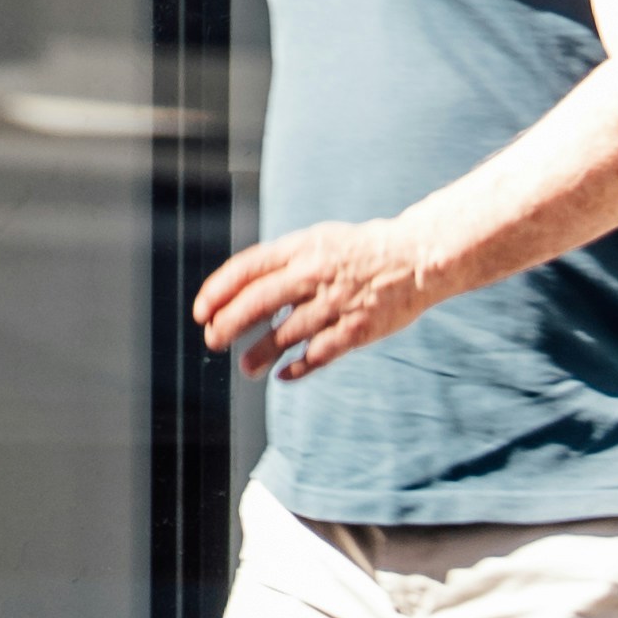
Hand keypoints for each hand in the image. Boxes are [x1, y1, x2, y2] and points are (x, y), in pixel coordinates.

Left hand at [195, 215, 433, 377]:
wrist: (415, 258)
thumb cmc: (358, 252)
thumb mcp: (317, 242)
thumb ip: (282, 264)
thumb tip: (239, 289)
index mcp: (301, 248)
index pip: (248, 267)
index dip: (219, 290)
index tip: (201, 311)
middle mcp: (314, 273)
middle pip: (260, 301)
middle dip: (229, 323)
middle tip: (212, 340)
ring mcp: (335, 303)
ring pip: (286, 333)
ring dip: (260, 353)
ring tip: (245, 368)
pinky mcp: (357, 329)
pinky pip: (320, 354)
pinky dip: (299, 366)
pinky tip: (284, 375)